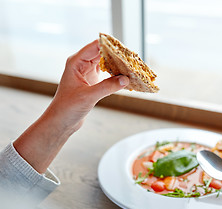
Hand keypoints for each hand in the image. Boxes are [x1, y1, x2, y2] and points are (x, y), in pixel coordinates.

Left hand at [14, 40, 128, 172]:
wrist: (61, 121)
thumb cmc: (67, 107)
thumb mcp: (88, 96)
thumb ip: (107, 87)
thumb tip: (125, 79)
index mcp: (76, 62)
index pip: (95, 46)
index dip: (110, 45)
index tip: (125, 49)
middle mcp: (82, 64)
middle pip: (103, 52)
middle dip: (117, 55)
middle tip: (132, 59)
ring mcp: (88, 72)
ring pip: (106, 62)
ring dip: (118, 64)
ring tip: (131, 67)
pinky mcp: (93, 81)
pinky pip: (107, 73)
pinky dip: (116, 74)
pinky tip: (125, 77)